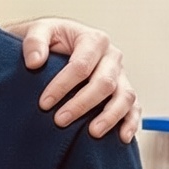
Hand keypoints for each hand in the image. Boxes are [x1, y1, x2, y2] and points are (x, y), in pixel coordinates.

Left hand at [10, 17, 139, 142]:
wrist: (56, 44)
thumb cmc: (49, 39)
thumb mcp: (37, 31)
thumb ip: (34, 42)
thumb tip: (34, 62)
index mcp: (93, 39)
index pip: (81, 65)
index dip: (62, 86)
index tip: (44, 103)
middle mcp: (112, 57)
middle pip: (104, 83)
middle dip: (81, 104)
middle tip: (59, 120)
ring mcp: (121, 75)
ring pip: (124, 97)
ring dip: (110, 116)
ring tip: (92, 132)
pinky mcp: (123, 90)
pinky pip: (134, 107)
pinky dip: (131, 122)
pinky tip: (122, 137)